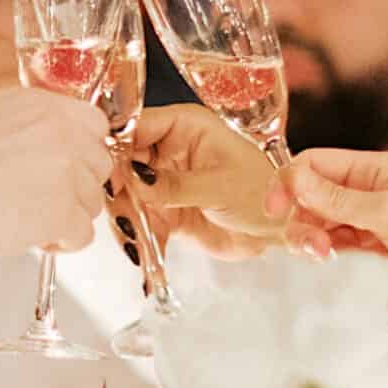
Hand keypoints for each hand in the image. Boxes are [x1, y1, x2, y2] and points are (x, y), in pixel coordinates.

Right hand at [0, 88, 112, 268]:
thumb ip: (22, 127)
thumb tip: (41, 146)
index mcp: (39, 104)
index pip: (94, 125)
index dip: (80, 154)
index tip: (65, 172)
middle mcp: (60, 129)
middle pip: (99, 166)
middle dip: (76, 190)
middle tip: (40, 202)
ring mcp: (66, 169)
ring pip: (92, 204)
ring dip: (64, 219)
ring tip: (22, 220)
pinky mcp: (63, 209)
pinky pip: (83, 236)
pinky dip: (59, 245)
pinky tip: (27, 238)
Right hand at [130, 103, 281, 255]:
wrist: (279, 230)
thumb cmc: (265, 193)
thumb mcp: (220, 186)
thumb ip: (175, 184)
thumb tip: (136, 180)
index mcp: (184, 127)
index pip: (136, 127)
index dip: (116, 148)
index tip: (108, 174)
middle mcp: (168, 150)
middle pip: (123, 164)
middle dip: (119, 193)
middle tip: (122, 219)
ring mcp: (164, 182)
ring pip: (128, 198)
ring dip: (128, 223)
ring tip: (136, 246)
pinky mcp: (165, 211)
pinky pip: (141, 223)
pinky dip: (141, 242)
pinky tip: (145, 260)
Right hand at [264, 149, 387, 322]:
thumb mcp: (386, 212)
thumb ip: (336, 199)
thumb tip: (294, 179)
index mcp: (375, 170)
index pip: (316, 164)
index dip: (289, 182)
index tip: (273, 209)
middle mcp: (370, 192)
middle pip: (313, 196)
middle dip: (301, 217)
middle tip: (309, 245)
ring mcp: (372, 222)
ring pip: (322, 223)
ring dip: (311, 237)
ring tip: (321, 256)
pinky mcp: (377, 252)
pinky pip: (337, 245)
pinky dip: (326, 250)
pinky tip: (328, 258)